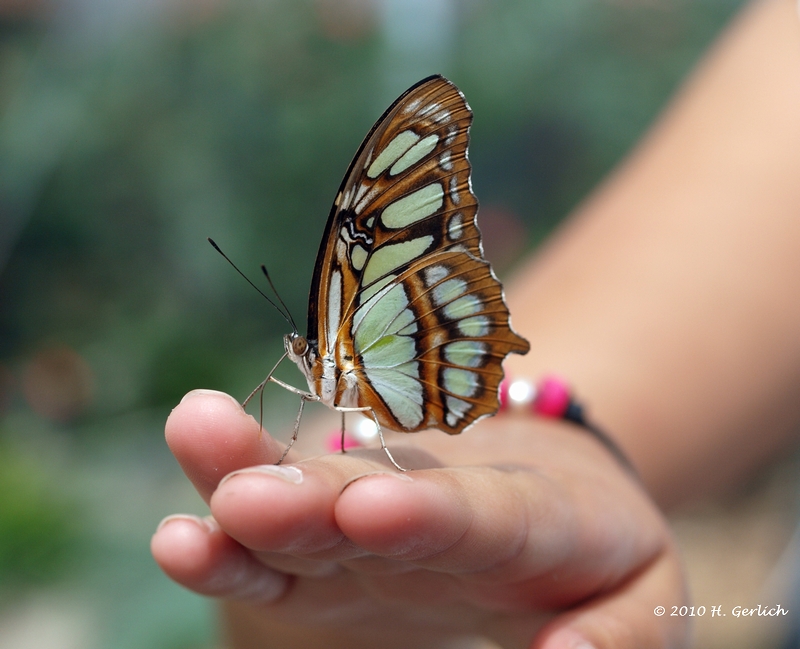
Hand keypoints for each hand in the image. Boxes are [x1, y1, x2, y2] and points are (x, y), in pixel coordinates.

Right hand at [152, 389, 687, 648]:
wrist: (544, 494)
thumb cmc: (596, 556)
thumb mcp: (645, 593)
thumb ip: (623, 633)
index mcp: (521, 516)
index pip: (475, 512)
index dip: (424, 512)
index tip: (370, 511)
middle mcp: (427, 508)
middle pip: (364, 492)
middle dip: (306, 494)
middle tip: (243, 496)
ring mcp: (367, 528)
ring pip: (301, 502)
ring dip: (246, 487)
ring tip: (192, 450)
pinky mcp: (326, 558)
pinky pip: (272, 557)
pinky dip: (229, 550)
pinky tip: (182, 538)